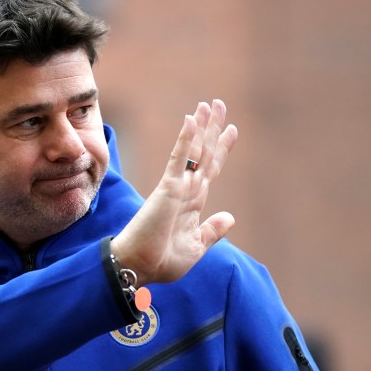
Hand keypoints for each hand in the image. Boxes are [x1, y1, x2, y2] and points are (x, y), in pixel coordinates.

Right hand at [111, 100, 236, 285]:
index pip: (210, 168)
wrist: (139, 267)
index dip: (221, 148)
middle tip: (219, 103)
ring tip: (209, 104)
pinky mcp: (167, 188)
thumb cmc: (162, 261)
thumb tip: (230, 217)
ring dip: (203, 126)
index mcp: (193, 203)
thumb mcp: (196, 247)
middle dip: (213, 128)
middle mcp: (186, 190)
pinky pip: (179, 158)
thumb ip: (212, 231)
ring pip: (194, 150)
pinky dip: (186, 139)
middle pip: (204, 153)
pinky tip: (191, 120)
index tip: (231, 128)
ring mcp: (177, 187)